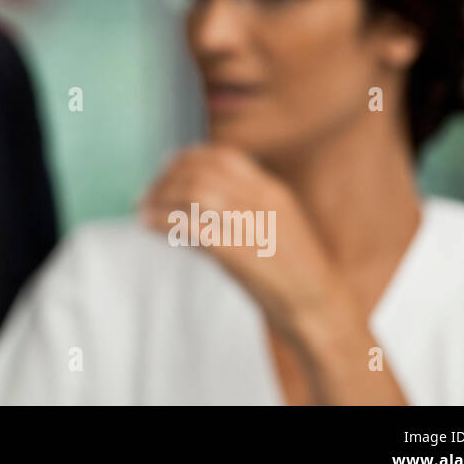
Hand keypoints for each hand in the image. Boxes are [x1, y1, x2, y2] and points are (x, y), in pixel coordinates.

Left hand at [138, 144, 342, 335]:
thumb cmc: (293, 272)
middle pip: (202, 171)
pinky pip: (194, 227)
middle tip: (146, 194)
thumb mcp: (271, 226)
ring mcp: (252, 224)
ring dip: (161, 197)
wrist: (321, 307)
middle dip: (166, 179)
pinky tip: (149, 225)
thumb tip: (188, 206)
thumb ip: (238, 210)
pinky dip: (165, 222)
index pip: (222, 156)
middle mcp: (261, 200)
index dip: (187, 158)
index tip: (166, 168)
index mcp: (271, 190)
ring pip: (195, 192)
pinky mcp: (241, 252)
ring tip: (143, 209)